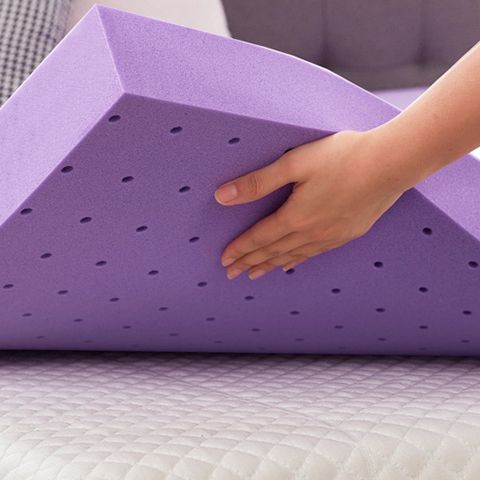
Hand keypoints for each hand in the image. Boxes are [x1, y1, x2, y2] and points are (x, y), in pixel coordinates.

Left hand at [214, 130, 411, 279]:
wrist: (393, 163)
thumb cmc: (344, 156)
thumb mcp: (295, 162)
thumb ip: (258, 182)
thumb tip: (223, 196)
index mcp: (296, 216)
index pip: (259, 238)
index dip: (240, 249)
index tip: (224, 261)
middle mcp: (312, 232)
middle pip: (273, 252)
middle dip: (249, 263)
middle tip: (231, 274)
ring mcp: (331, 236)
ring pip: (293, 256)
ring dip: (270, 265)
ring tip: (255, 274)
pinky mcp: (348, 234)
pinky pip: (314, 254)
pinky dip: (297, 261)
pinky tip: (291, 264)